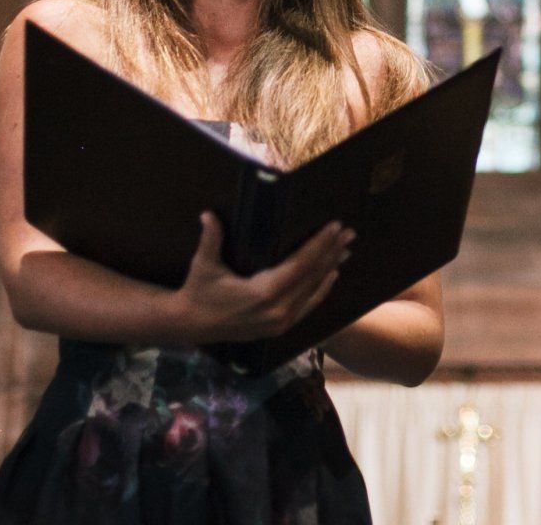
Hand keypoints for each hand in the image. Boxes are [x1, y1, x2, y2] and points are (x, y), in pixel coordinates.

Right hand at [174, 214, 352, 342]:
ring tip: (345, 249)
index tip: (335, 227)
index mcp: (263, 293)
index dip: (319, 244)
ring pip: (313, 291)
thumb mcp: (204, 265)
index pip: (301, 264)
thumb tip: (207, 214)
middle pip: (312, 276)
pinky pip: (306, 306)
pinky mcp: (279, 328)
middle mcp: (277, 310)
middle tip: (349, 233)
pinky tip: (331, 276)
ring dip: (330, 268)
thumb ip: (211, 238)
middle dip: (332, 252)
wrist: (191, 325)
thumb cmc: (199, 291)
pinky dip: (321, 290)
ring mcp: (280, 322)